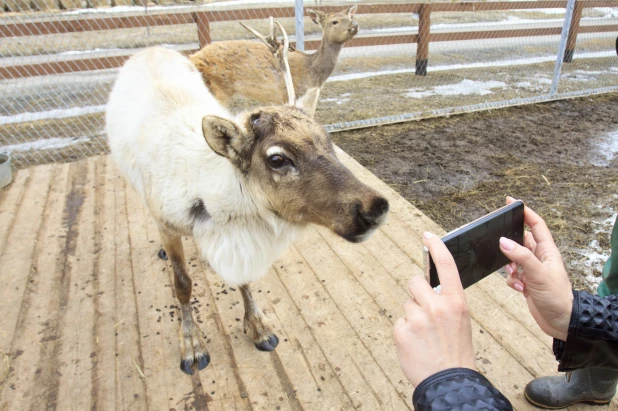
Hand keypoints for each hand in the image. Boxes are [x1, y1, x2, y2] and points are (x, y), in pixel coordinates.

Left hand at [393, 232, 475, 386]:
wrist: (449, 382)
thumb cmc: (456, 351)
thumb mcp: (460, 321)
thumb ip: (445, 302)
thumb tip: (427, 289)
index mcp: (456, 302)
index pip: (446, 266)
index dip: (436, 247)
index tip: (427, 235)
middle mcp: (436, 306)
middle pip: (415, 282)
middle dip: (417, 295)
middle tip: (426, 315)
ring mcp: (417, 319)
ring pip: (406, 304)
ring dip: (412, 316)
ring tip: (424, 336)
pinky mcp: (402, 331)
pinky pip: (399, 322)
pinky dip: (405, 332)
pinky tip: (416, 345)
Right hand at [501, 197, 572, 340]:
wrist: (561, 322)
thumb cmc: (557, 298)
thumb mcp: (538, 274)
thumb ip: (521, 256)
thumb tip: (503, 241)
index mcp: (547, 251)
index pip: (536, 225)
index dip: (525, 212)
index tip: (511, 202)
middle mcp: (539, 258)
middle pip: (520, 241)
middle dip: (510, 245)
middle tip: (500, 244)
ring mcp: (533, 270)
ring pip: (513, 259)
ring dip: (509, 267)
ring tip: (517, 276)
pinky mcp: (527, 282)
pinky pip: (512, 274)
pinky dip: (512, 280)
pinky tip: (520, 288)